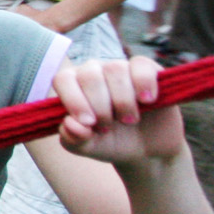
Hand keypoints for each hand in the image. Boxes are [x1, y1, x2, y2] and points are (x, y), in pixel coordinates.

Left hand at [55, 57, 184, 167]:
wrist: (150, 148)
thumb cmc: (113, 142)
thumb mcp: (90, 148)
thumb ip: (73, 139)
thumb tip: (69, 123)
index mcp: (74, 86)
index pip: (63, 79)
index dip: (74, 100)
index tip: (89, 123)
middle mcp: (95, 71)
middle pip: (89, 76)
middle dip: (100, 107)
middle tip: (109, 127)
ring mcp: (121, 68)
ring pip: (115, 69)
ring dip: (123, 101)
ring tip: (130, 119)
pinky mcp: (147, 69)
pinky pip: (141, 64)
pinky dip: (144, 83)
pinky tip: (147, 101)